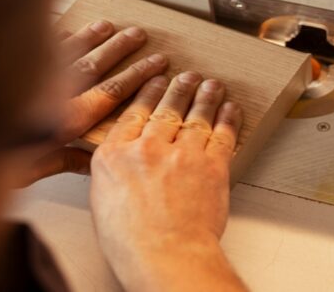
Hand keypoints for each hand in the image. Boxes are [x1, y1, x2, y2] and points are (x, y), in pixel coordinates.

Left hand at [17, 20, 167, 185]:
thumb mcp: (31, 168)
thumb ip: (64, 160)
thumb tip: (92, 161)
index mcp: (65, 118)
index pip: (112, 92)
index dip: (138, 77)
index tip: (158, 66)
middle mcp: (52, 89)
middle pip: (96, 64)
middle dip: (123, 50)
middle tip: (142, 37)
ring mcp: (31, 71)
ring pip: (71, 48)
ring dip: (94, 36)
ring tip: (112, 26)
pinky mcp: (8, 60)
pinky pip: (39, 42)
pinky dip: (57, 33)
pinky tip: (68, 26)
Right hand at [90, 73, 246, 291]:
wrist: (165, 256)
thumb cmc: (132, 242)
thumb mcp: (103, 202)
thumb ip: (114, 173)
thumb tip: (122, 165)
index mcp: (115, 156)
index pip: (133, 114)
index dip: (147, 94)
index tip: (154, 82)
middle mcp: (148, 148)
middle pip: (166, 109)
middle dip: (179, 88)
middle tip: (187, 76)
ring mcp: (182, 154)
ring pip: (197, 115)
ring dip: (206, 96)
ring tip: (211, 85)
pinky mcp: (212, 165)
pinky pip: (223, 134)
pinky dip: (229, 118)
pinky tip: (230, 108)